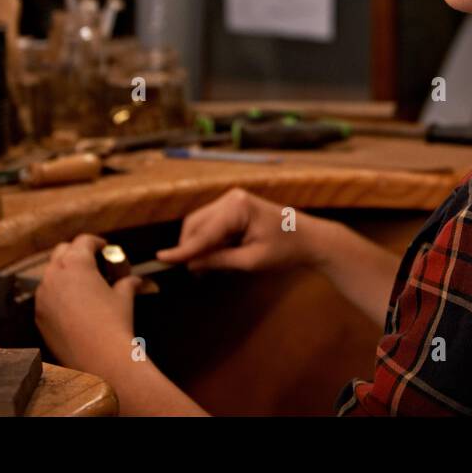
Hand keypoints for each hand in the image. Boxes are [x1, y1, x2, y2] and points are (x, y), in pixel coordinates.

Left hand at [35, 234, 147, 372]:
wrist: (99, 358)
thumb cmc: (113, 323)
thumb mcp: (124, 298)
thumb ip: (127, 284)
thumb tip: (136, 281)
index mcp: (76, 263)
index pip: (83, 241)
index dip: (96, 242)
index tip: (103, 247)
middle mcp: (54, 274)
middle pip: (62, 251)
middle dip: (76, 252)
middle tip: (91, 261)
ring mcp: (43, 295)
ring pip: (50, 273)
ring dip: (63, 272)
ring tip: (80, 283)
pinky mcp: (38, 314)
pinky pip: (45, 296)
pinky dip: (56, 294)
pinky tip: (71, 305)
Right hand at [155, 187, 310, 272]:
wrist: (310, 239)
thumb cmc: (286, 250)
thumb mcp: (251, 261)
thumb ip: (219, 260)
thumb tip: (190, 264)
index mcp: (237, 208)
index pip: (202, 232)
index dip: (181, 249)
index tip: (160, 260)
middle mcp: (231, 198)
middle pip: (196, 224)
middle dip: (190, 248)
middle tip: (193, 274)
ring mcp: (232, 200)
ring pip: (201, 223)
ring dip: (199, 245)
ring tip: (204, 269)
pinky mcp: (234, 206)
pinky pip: (212, 224)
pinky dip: (209, 240)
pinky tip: (215, 257)